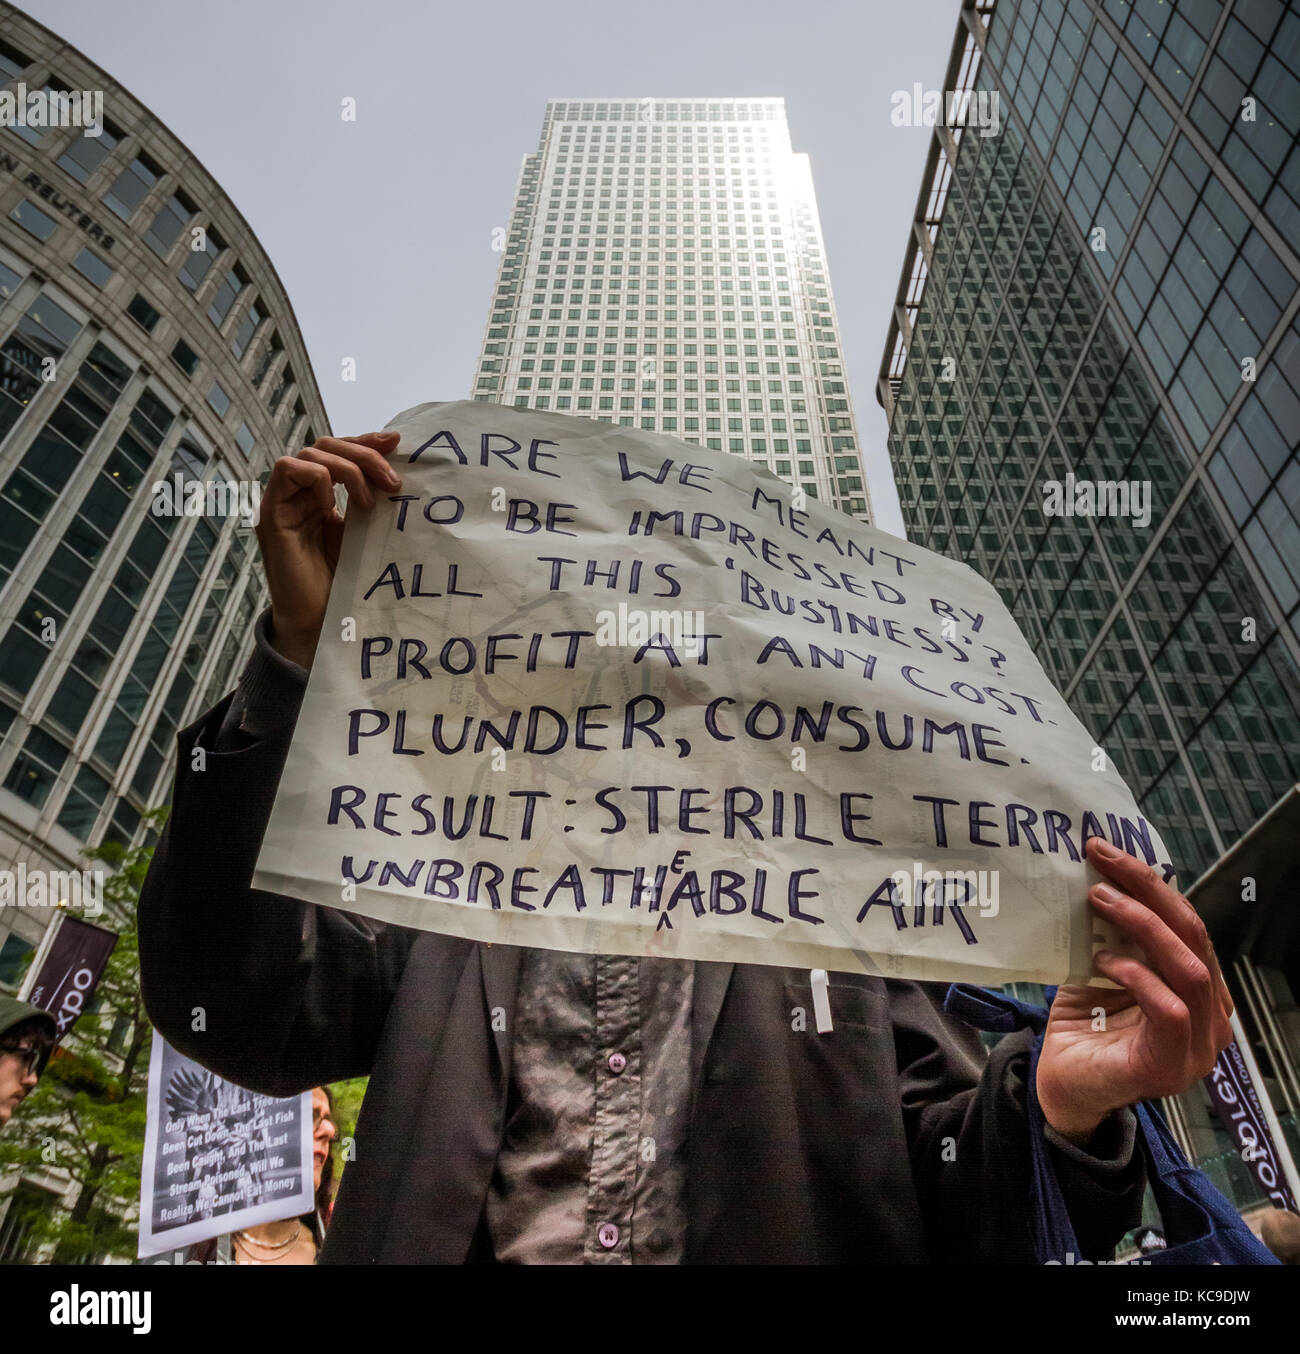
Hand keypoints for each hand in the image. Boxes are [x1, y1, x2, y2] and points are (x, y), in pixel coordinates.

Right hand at [255, 432, 401, 667]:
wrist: (323, 619)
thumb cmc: (344, 581)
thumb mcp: (366, 530)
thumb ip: (372, 499)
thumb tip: (398, 470)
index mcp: (322, 494)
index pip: (341, 450)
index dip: (366, 441)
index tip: (398, 442)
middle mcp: (301, 493)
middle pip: (327, 444)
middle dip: (364, 455)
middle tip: (393, 482)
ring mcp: (285, 501)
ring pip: (311, 453)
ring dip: (348, 469)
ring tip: (370, 502)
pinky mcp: (271, 513)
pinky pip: (288, 470)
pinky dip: (317, 478)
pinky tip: (333, 506)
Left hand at [1035, 836, 1232, 1146]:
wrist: (1062, 1084)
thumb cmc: (1086, 1025)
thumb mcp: (1100, 968)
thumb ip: (1114, 936)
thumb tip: (1097, 877)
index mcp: (1200, 991)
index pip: (1190, 926)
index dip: (1155, 886)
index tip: (1111, 852)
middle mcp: (1210, 1018)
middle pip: (1194, 938)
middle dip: (1151, 892)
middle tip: (1105, 863)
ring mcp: (1197, 1046)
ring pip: (1190, 970)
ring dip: (1143, 927)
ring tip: (1100, 901)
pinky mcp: (1171, 1065)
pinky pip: (1170, 1009)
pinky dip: (1138, 976)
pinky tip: (1105, 962)